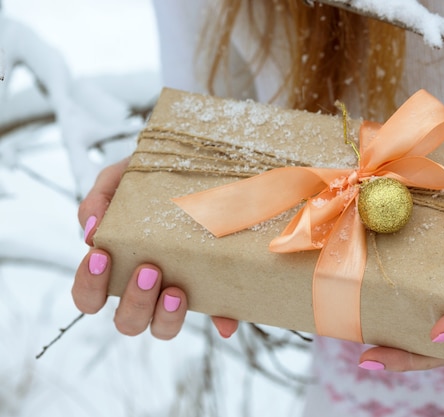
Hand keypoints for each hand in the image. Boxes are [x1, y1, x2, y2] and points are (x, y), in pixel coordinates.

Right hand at [71, 158, 238, 338]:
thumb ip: (98, 199)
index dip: (89, 287)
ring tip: (176, 290)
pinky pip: (215, 317)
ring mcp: (177, 293)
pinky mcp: (211, 292)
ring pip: (162, 328)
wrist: (193, 166)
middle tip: (149, 269)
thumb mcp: (118, 179)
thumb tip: (92, 230)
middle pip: (127, 322)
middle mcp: (144, 290)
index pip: (89, 296)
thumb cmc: (145, 182)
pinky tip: (224, 322)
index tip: (101, 256)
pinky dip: (220, 322)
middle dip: (134, 301)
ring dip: (166, 316)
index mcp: (115, 269)